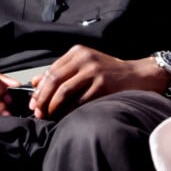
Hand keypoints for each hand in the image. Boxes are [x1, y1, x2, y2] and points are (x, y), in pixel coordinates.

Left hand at [28, 45, 149, 119]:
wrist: (137, 75)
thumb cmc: (109, 72)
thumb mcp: (84, 66)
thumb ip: (61, 72)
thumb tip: (34, 82)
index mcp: (78, 52)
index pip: (51, 71)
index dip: (40, 89)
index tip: (33, 102)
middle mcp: (84, 59)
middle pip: (55, 80)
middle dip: (43, 99)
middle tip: (37, 112)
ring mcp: (94, 71)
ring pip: (64, 91)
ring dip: (52, 106)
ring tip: (48, 116)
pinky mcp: (103, 85)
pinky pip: (79, 101)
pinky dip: (69, 111)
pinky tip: (65, 118)